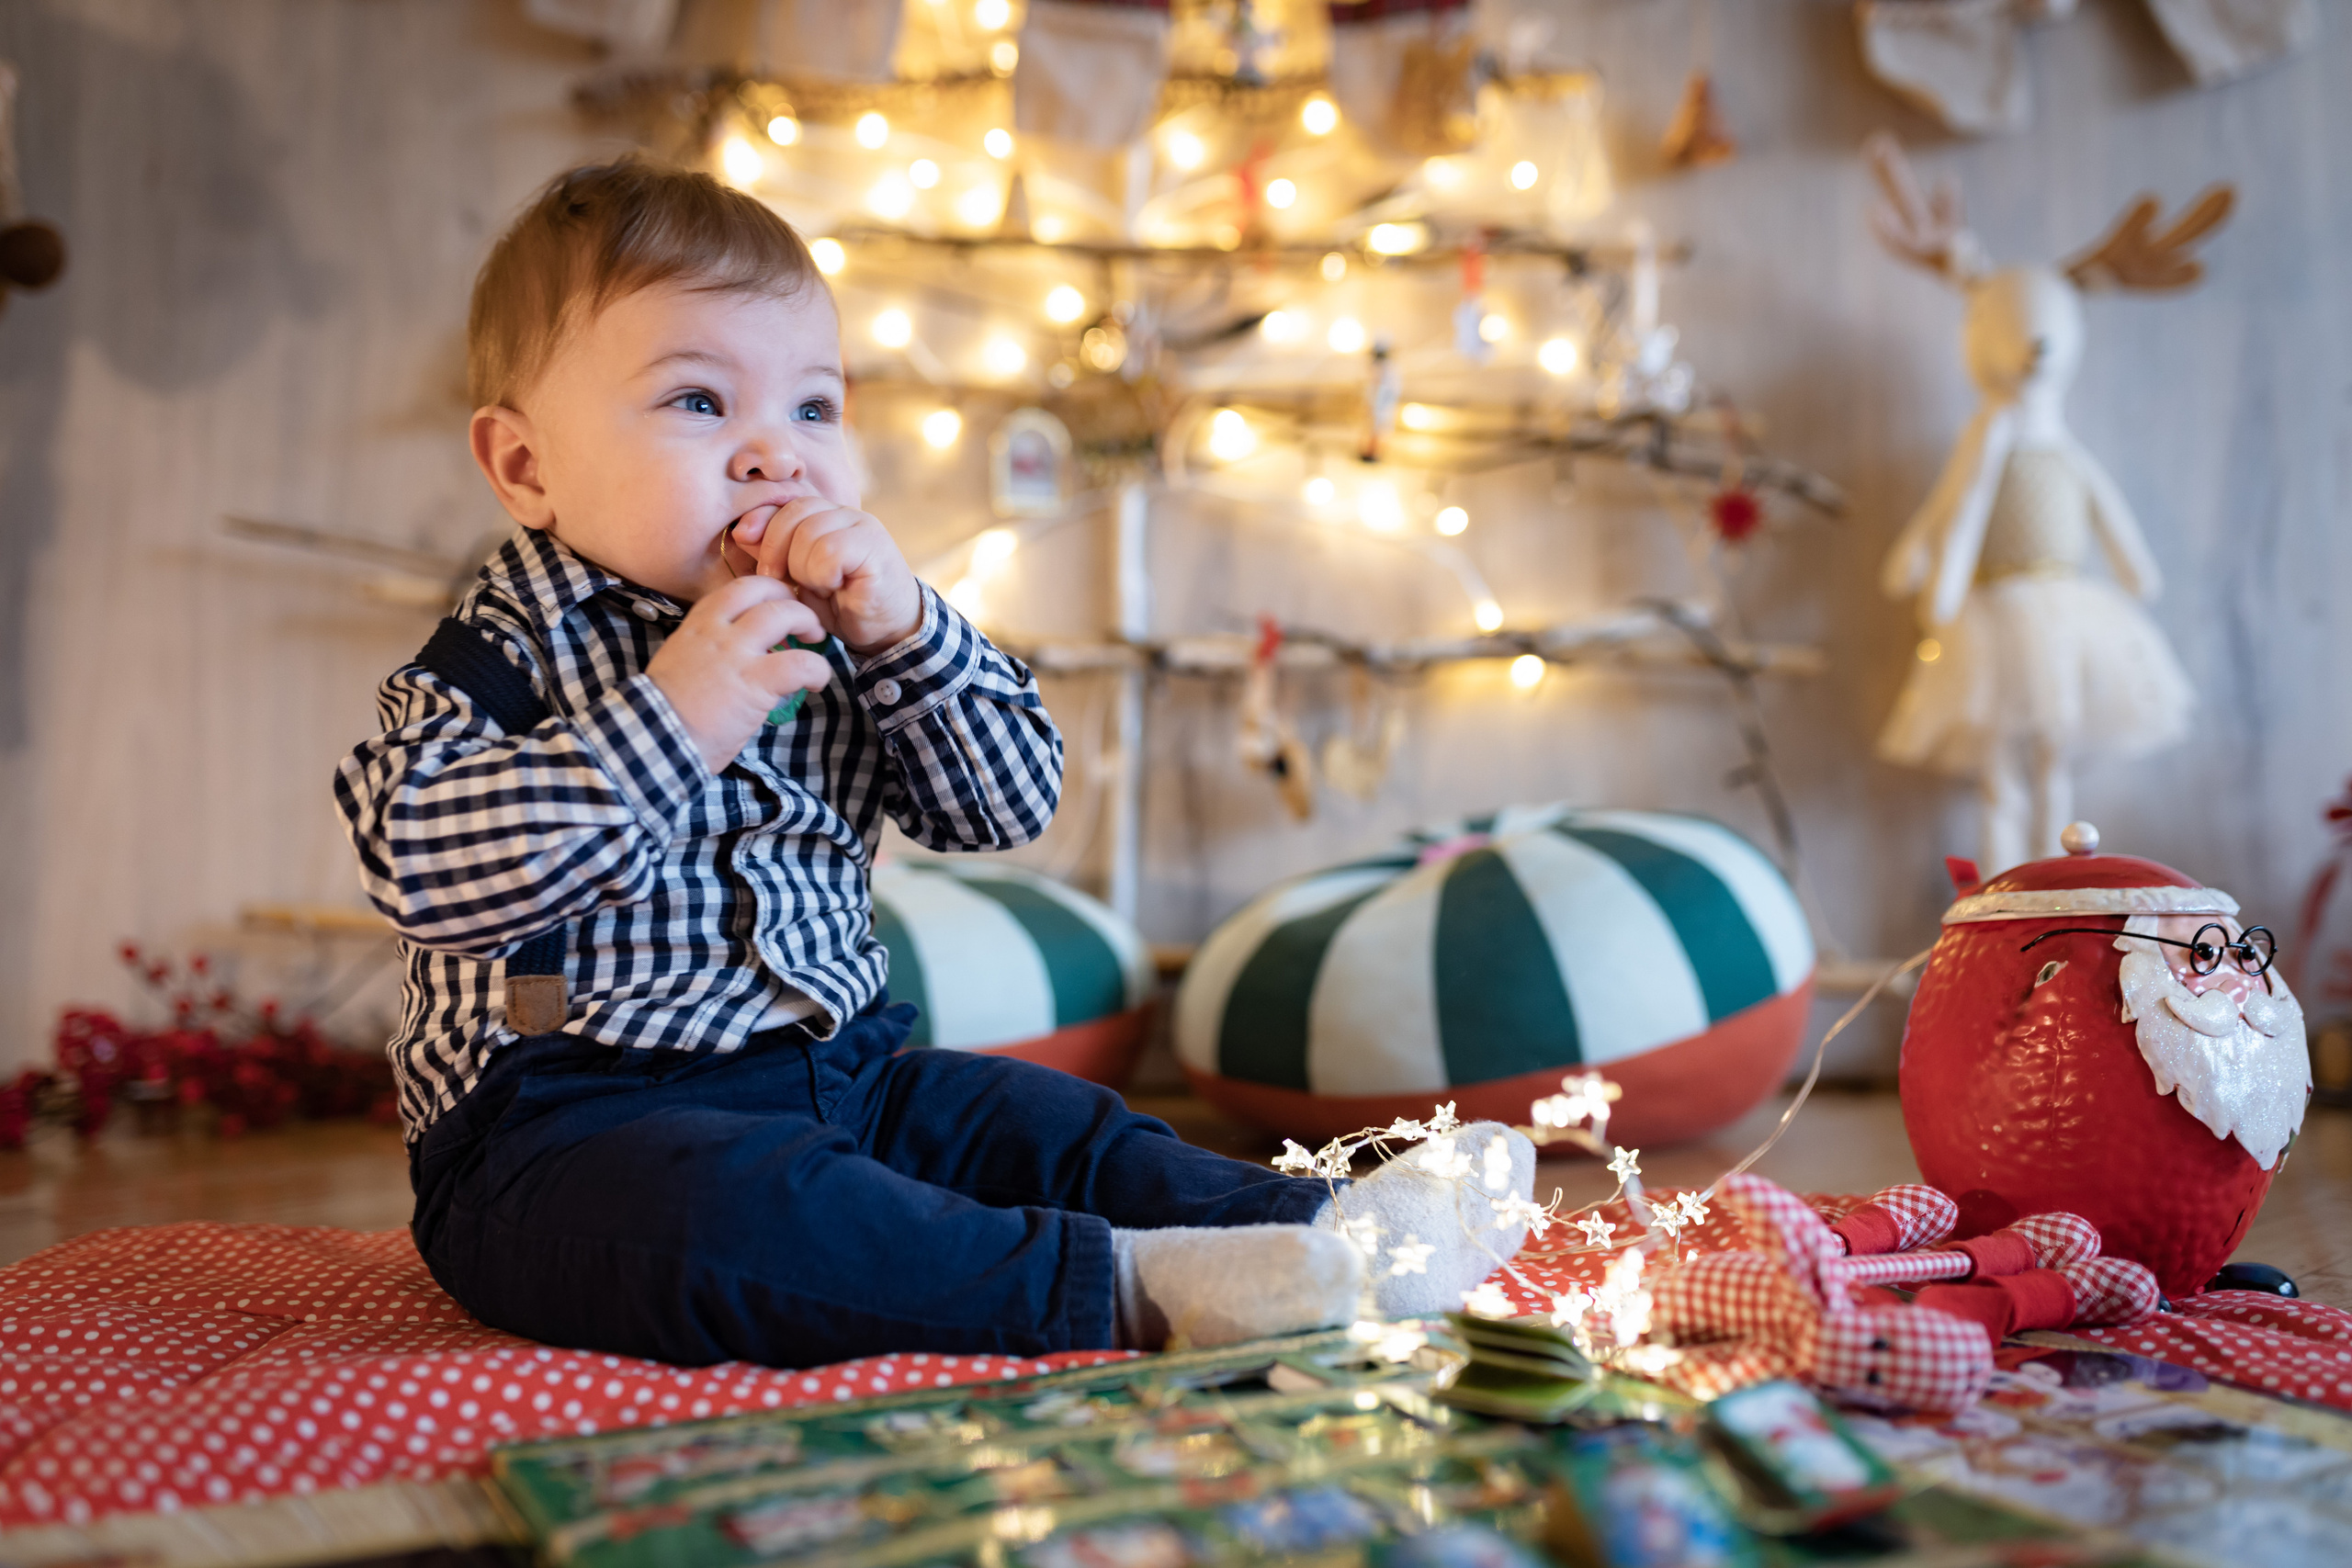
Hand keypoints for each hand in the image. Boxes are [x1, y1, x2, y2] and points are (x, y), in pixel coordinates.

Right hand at [645, 576, 831, 772]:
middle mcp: (717, 630)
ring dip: (808, 623)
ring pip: (784, 615)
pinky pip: (801, 663)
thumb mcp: (681, 662)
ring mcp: (737, 653)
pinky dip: (818, 669)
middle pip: (763, 591)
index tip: (778, 605)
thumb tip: (738, 656)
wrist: (656, 739)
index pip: (736, 589)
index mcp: (697, 624)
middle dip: (790, 600)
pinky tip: (817, 681)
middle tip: (803, 619)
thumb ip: (709, 650)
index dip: (765, 591)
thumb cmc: (667, 710)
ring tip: (816, 640)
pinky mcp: (756, 682)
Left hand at [726, 498, 921, 654]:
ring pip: (810, 533)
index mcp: (824, 514)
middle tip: (785, 582)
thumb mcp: (795, 577)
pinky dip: (823, 576)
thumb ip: (772, 551)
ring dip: (804, 569)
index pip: (784, 504)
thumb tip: (742, 531)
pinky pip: (830, 551)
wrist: (885, 629)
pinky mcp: (876, 546)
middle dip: (779, 552)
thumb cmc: (839, 604)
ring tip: (818, 587)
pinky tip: (835, 588)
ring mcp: (863, 526)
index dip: (764, 529)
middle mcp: (845, 513)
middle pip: (793, 514)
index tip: (763, 567)